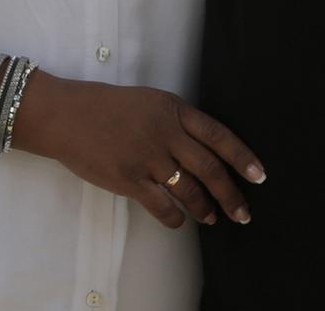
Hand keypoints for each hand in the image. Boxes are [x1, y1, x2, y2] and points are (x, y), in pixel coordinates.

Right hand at [10, 71, 266, 230]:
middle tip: (243, 213)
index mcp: (172, 109)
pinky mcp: (128, 179)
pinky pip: (162, 206)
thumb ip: (174, 121)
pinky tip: (179, 222)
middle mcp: (165, 133)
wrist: (64, 115)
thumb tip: (202, 148)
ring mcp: (147, 157)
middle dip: (231, 194)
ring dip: (205, 209)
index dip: (242, 157)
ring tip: (212, 219)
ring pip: (190, 191)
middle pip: (210, 169)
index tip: (259, 176)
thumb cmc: (103, 107)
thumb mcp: (147, 102)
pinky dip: (175, 218)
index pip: (219, 135)